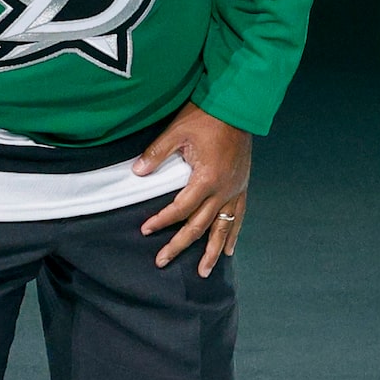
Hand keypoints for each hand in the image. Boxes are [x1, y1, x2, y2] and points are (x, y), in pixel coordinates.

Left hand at [136, 103, 251, 274]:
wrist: (237, 107)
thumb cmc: (205, 117)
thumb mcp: (176, 131)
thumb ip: (156, 154)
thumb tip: (137, 173)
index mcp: (206, 179)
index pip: (180, 209)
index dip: (161, 221)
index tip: (145, 230)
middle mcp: (223, 190)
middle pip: (199, 226)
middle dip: (180, 245)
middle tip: (163, 261)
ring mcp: (235, 190)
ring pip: (222, 228)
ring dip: (212, 252)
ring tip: (203, 272)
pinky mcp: (242, 186)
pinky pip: (238, 216)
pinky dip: (233, 234)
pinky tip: (229, 250)